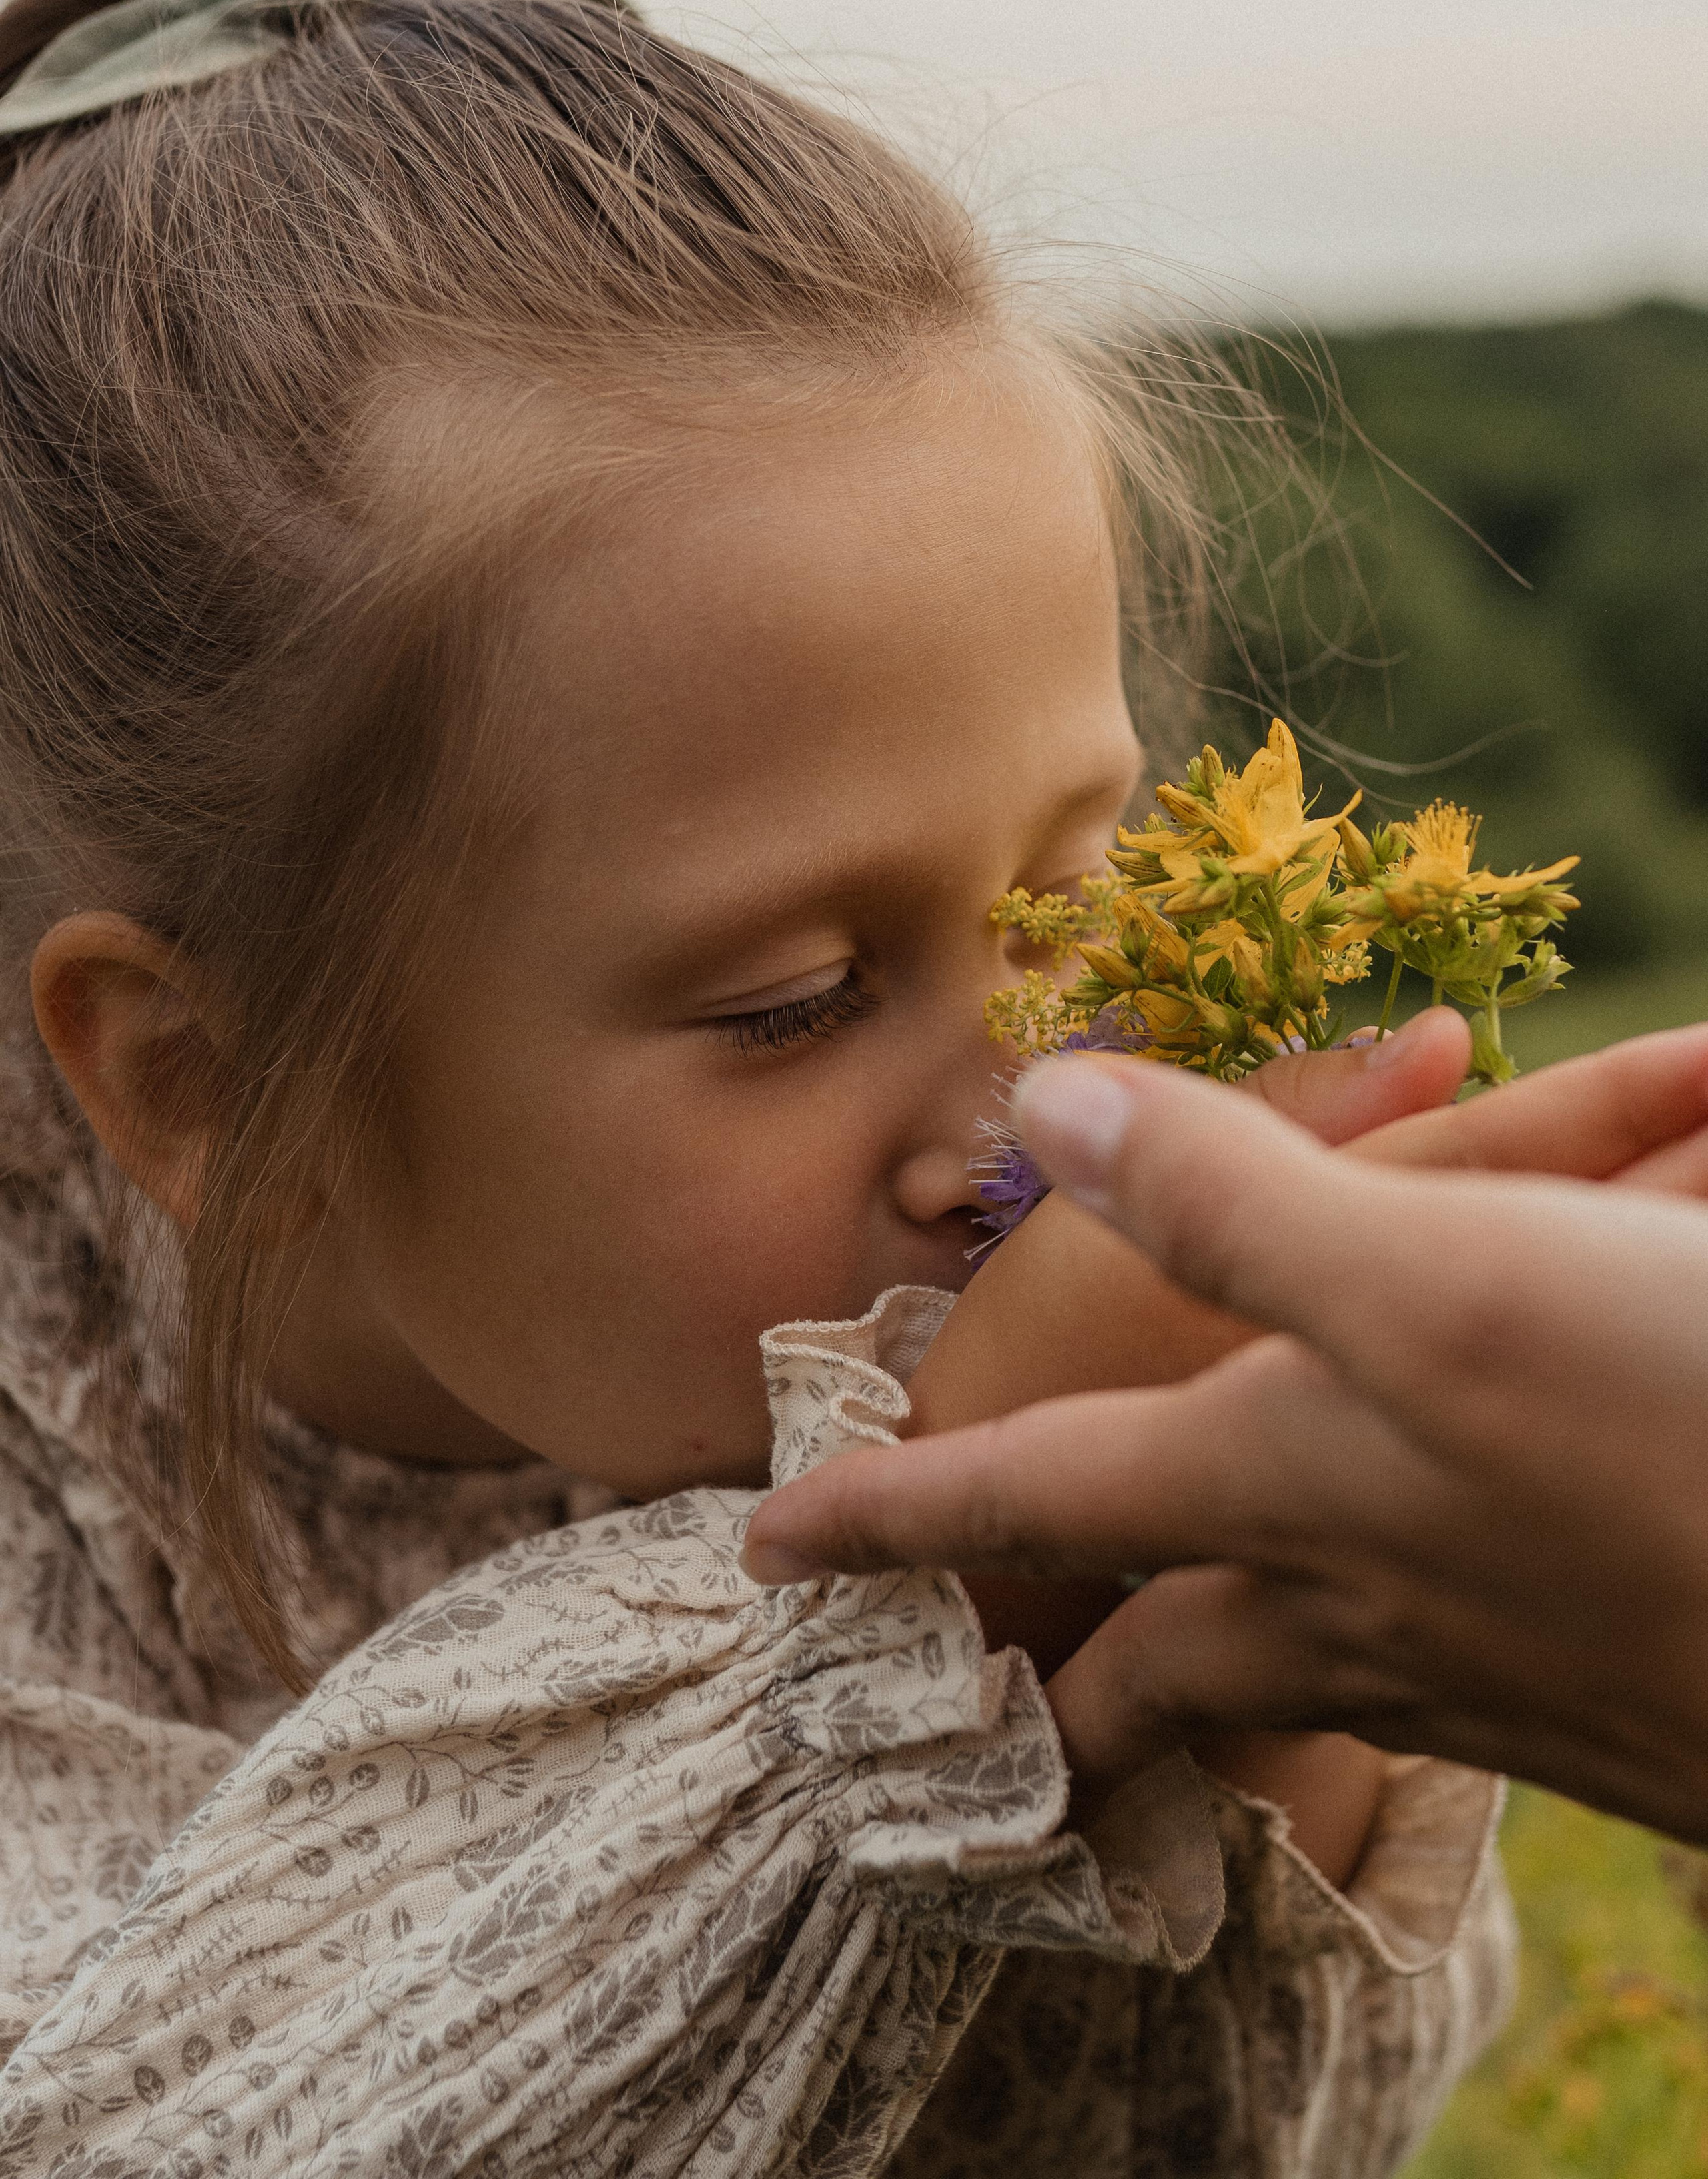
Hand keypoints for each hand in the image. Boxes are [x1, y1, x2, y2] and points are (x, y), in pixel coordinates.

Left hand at [745, 1024, 1707, 1842]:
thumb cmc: (1667, 1445)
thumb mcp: (1427, 1285)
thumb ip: (1230, 1202)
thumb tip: (1040, 1111)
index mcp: (1285, 1492)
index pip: (1034, 1503)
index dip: (890, 1520)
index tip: (762, 1560)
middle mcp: (1366, 1600)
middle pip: (1181, 1660)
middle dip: (1081, 1681)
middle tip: (1012, 1711)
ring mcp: (1491, 1668)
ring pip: (1314, 1681)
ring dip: (1234, 1671)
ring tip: (1199, 1669)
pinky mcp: (1611, 1692)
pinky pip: (1452, 1687)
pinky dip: (1406, 1654)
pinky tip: (1443, 1632)